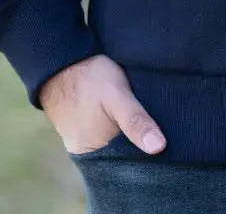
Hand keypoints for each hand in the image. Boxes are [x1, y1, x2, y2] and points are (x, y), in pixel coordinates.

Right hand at [39, 53, 166, 155]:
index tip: (165, 144)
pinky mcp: (80, 125)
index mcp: (93, 153)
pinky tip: (126, 115)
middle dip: (138, 144)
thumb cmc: (89, 79)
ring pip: (112, 143)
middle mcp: (84, 152)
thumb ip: (136, 121)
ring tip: (145, 120)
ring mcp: (80, 139)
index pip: (126, 164)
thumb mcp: (118, 97)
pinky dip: (115, 127)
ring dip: (126, 134)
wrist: (60, 60)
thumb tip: (159, 148)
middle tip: (158, 128)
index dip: (146, 155)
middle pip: (119, 154)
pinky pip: (103, 133)